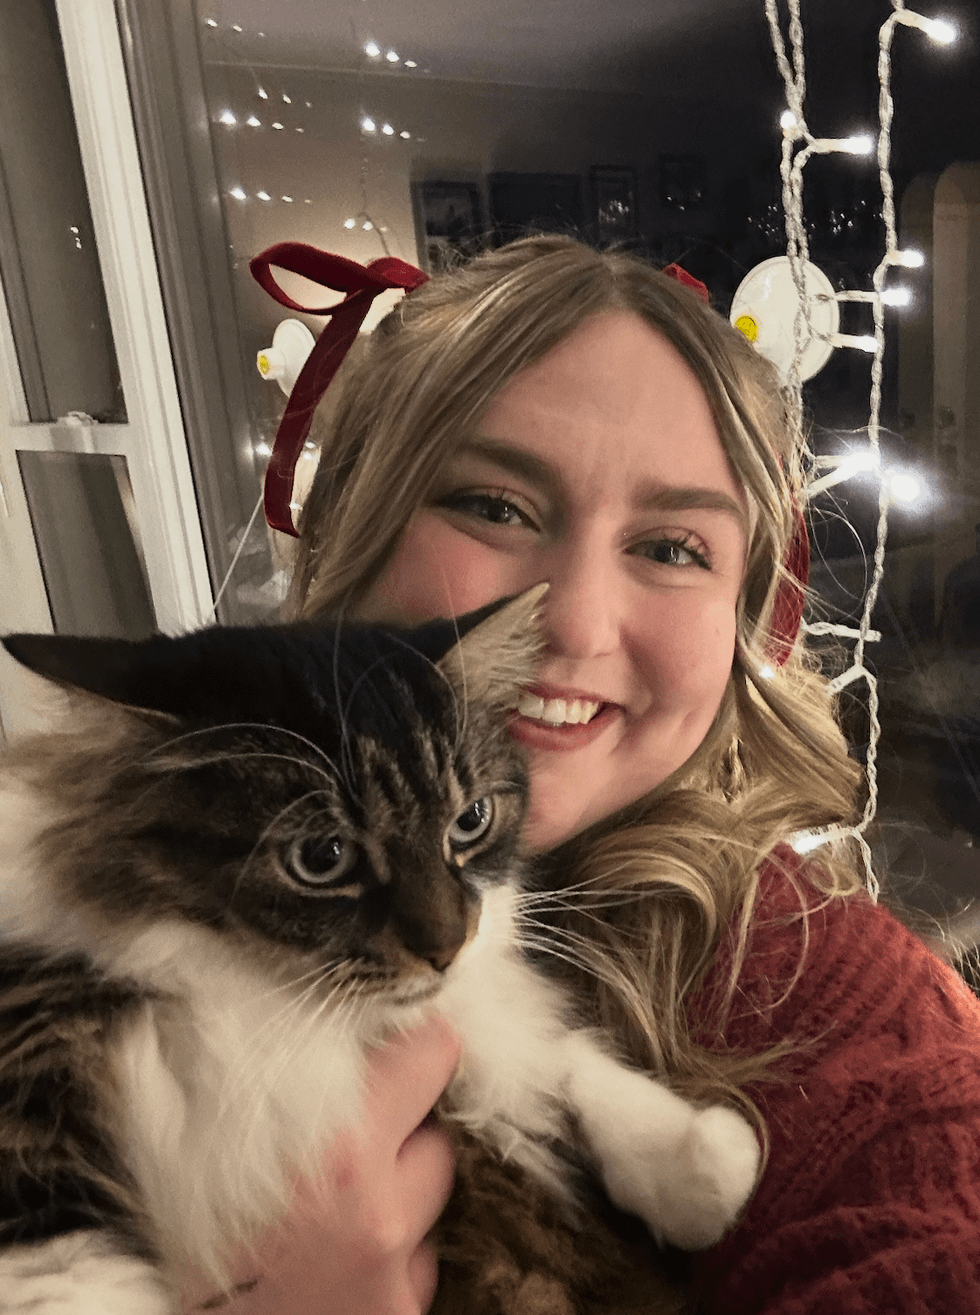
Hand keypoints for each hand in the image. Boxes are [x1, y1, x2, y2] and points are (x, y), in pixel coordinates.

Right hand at [186, 1013, 460, 1314]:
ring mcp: (394, 1272)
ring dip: (401, 1194)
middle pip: (438, 1134)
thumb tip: (243, 1007)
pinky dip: (393, 1257)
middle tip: (355, 1133)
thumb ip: (249, 1073)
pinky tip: (341, 1260)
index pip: (434, 1055)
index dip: (421, 1044)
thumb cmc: (176, 1249)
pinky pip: (419, 1268)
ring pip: (432, 1202)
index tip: (410, 1041)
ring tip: (341, 1204)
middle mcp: (380, 1210)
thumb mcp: (192, 1144)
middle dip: (403, 1130)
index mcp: (337, 1148)